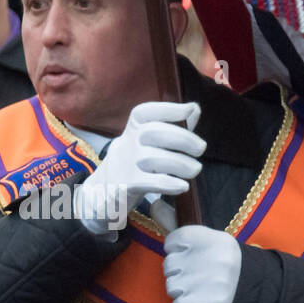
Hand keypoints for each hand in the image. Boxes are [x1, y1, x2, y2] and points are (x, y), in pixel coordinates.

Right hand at [75, 101, 204, 234]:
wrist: (102, 193)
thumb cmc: (136, 165)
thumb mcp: (150, 145)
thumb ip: (173, 127)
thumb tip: (194, 108)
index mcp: (133, 129)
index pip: (145, 112)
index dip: (168, 109)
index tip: (190, 110)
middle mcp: (126, 143)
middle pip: (153, 132)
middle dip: (182, 138)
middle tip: (201, 148)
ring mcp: (124, 164)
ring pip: (153, 158)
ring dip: (180, 164)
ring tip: (194, 169)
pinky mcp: (124, 186)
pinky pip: (148, 182)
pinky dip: (169, 183)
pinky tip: (183, 186)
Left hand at [163, 225, 241, 302]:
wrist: (247, 291)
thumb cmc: (216, 262)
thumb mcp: (202, 239)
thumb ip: (175, 222)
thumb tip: (154, 204)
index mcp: (212, 238)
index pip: (172, 241)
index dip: (176, 251)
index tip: (190, 255)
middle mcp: (213, 258)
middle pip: (168, 265)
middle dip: (177, 272)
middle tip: (197, 274)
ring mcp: (211, 282)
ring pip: (171, 287)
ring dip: (181, 291)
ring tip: (200, 288)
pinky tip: (200, 302)